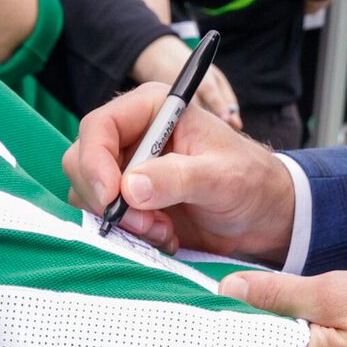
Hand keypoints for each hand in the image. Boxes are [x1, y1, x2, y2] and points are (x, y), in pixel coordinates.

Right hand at [66, 77, 283, 256]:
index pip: (99, 126)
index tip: (111, 197)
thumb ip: (177, 178)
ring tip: (165, 230)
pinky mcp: (128, 200)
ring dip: (120, 220)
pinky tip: (164, 236)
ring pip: (88, 193)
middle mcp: (132, 135)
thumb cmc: (250, 180)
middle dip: (107, 198)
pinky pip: (104, 217)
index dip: (95, 161)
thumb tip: (130, 187)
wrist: (263, 214)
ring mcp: (126, 169)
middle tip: (146, 223)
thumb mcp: (221, 177)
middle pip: (82, 161)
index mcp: (152, 110)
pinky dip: (127, 233)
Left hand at [219, 267, 346, 346]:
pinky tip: (304, 324)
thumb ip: (278, 293)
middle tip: (262, 286)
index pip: (229, 346)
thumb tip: (228, 289)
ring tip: (287, 303)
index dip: (228, 309)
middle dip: (248, 320)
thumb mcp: (339, 294)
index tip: (230, 283)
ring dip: (270, 332)